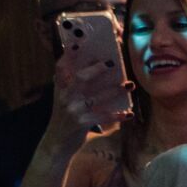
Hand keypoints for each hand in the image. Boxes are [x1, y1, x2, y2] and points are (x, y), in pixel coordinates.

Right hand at [49, 23, 132, 141]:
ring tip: (130, 85)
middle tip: (111, 62)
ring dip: (115, 90)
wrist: (56, 143)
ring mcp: (73, 110)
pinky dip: (118, 115)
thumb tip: (92, 68)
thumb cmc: (65, 118)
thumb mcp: (64, 100)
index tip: (78, 42)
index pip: (61, 67)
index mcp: (60, 89)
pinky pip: (103, 117)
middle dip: (96, 69)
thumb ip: (72, 85)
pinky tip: (129, 113)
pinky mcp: (81, 124)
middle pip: (80, 78)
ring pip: (96, 97)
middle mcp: (64, 97)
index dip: (69, 54)